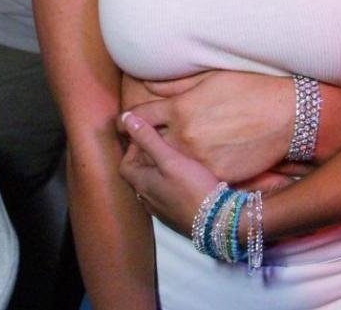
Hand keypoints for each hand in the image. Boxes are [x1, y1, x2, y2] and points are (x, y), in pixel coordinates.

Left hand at [118, 71, 294, 182]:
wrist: (288, 117)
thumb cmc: (251, 90)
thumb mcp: (212, 79)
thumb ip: (176, 85)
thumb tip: (149, 86)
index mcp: (181, 108)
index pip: (141, 116)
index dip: (131, 119)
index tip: (127, 122)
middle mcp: (184, 136)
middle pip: (146, 148)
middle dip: (139, 146)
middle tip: (140, 144)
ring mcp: (200, 160)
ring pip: (164, 168)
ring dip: (159, 165)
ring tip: (162, 160)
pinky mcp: (216, 176)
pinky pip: (190, 178)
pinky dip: (185, 176)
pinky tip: (188, 171)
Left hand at [119, 112, 217, 235]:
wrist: (215, 221)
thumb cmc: (192, 187)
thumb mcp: (170, 158)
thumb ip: (148, 138)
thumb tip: (126, 119)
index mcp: (142, 184)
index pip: (125, 164)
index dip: (133, 148)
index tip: (150, 135)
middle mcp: (147, 200)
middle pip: (138, 175)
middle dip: (147, 157)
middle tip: (164, 142)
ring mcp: (161, 210)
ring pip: (152, 186)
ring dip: (158, 171)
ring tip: (174, 157)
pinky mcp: (174, 216)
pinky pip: (165, 196)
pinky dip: (168, 183)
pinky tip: (184, 178)